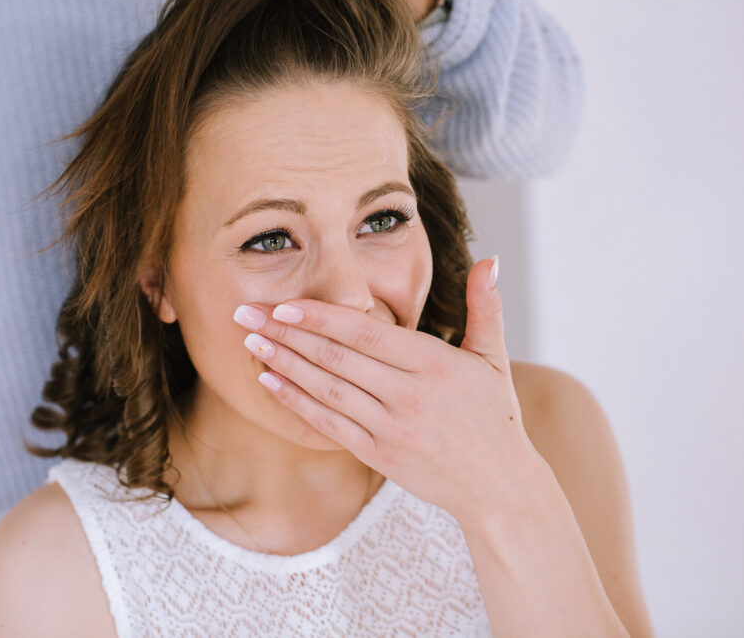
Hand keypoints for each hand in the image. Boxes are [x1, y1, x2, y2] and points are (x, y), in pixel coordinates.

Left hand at [232, 255, 539, 521]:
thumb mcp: (494, 357)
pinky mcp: (379, 456)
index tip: (284, 302)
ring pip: (328, 390)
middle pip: (337, 359)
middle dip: (287, 333)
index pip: (367, 334)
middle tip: (245, 313)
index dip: (321, 317)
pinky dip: (297, 402)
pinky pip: (330, 425)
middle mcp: (410, 397)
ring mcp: (392, 429)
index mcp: (435, 365)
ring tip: (250, 341)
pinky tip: (270, 381)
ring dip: (284, 363)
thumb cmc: (493, 415)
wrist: (498, 486)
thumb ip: (486, 306)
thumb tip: (490, 259)